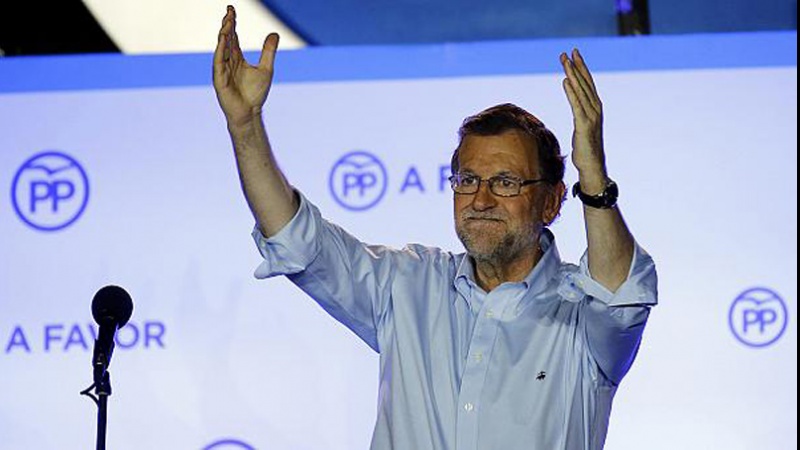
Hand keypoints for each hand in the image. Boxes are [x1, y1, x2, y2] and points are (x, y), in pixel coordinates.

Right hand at [213, 6, 279, 127]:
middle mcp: (228, 61)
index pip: (233, 37)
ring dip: (223, 35)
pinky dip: (220, 50)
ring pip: (221, 48)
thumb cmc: (255, 94)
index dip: (232, 23)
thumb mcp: (266, 68)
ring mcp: (222, 69)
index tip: (231, 9)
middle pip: (226, 39)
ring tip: (227, 22)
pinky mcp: (219, 79)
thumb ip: (268, 51)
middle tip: (229, 11)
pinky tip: (223, 39)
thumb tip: (274, 33)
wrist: (250, 113)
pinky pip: (219, 61)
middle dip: (227, 25)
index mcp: (237, 58)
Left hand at [560, 49, 606, 188]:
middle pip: (585, 83)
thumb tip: (576, 106)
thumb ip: (580, 114)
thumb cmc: (586, 149)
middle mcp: (595, 109)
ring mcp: (591, 117)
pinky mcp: (584, 126)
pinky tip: (566, 81)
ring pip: (581, 91)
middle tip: (569, 51)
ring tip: (565, 62)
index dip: (581, 67)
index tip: (574, 54)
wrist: (592, 166)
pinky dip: (572, 92)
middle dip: (576, 66)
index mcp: (595, 108)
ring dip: (573, 75)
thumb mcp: (582, 127)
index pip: (588, 83)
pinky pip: (577, 105)